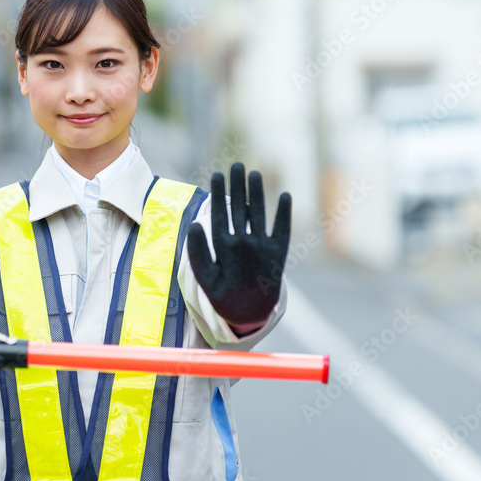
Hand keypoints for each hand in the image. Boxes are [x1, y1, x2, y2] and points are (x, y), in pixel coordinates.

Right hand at [187, 163, 291, 332]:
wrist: (252, 314)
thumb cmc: (223, 294)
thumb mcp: (204, 278)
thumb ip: (197, 252)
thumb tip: (195, 224)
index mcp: (224, 248)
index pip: (220, 213)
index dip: (219, 192)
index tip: (217, 175)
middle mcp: (245, 244)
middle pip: (239, 207)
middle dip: (237, 184)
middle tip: (236, 165)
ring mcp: (263, 247)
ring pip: (259, 213)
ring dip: (257, 191)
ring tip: (254, 173)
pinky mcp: (279, 253)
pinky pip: (283, 228)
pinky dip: (284, 213)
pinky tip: (285, 196)